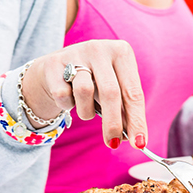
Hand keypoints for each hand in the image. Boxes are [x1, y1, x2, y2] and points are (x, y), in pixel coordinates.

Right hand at [20, 40, 147, 149]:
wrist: (57, 66)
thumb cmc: (94, 80)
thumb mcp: (113, 88)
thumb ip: (124, 110)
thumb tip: (136, 138)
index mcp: (122, 52)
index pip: (134, 92)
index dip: (137, 120)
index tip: (139, 143)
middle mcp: (100, 48)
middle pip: (111, 93)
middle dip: (113, 123)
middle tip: (113, 143)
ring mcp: (75, 52)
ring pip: (84, 92)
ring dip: (86, 111)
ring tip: (86, 109)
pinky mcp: (53, 62)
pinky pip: (63, 94)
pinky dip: (67, 105)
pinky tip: (68, 96)